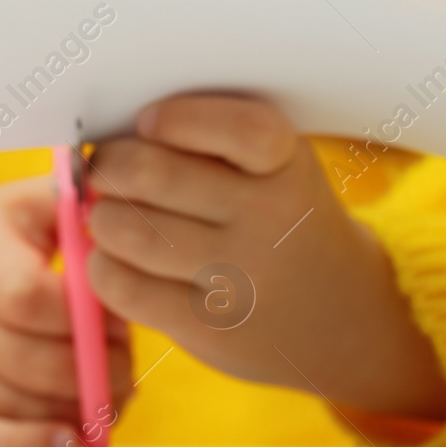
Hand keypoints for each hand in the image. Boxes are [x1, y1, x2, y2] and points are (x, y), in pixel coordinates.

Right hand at [0, 176, 132, 446]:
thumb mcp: (12, 210)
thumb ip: (71, 205)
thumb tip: (128, 218)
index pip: (28, 295)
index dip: (85, 317)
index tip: (117, 318)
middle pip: (33, 361)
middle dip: (98, 372)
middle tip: (125, 368)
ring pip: (19, 406)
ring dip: (77, 411)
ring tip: (106, 398)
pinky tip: (65, 444)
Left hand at [84, 94, 445, 419]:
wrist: (343, 319)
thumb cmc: (284, 224)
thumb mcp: (279, 171)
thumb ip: (213, 146)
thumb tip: (110, 140)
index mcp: (289, 165)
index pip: (236, 128)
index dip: (177, 119)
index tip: (148, 123)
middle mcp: (269, 220)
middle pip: (154, 174)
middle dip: (112, 165)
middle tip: (107, 169)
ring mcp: (239, 278)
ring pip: (128, 230)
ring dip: (102, 217)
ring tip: (110, 215)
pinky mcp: (209, 327)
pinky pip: (125, 286)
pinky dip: (103, 266)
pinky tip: (115, 259)